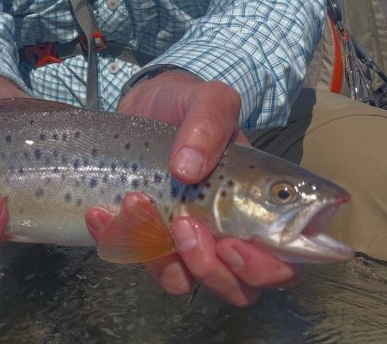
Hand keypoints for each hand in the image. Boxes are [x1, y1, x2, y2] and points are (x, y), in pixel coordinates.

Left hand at [85, 72, 301, 305]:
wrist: (144, 103)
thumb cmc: (188, 104)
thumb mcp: (208, 99)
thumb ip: (209, 121)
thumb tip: (187, 168)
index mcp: (264, 206)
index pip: (286, 263)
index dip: (265, 268)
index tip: (230, 244)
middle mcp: (232, 232)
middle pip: (239, 288)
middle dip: (209, 267)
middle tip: (185, 225)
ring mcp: (190, 240)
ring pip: (185, 281)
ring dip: (159, 254)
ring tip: (136, 201)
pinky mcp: (150, 237)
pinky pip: (138, 259)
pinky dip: (119, 240)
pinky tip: (100, 211)